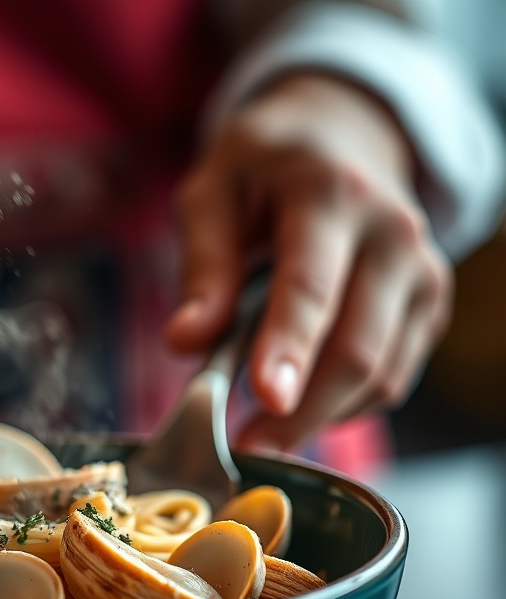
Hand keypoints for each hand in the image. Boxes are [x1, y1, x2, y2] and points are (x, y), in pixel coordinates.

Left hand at [166, 73, 452, 451]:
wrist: (344, 138)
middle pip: (355, 348)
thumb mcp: (211, 193)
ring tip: (263, 432)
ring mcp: (421, 273)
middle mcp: (393, 233)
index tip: (265, 400)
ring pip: (379, 376)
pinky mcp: (429, 307)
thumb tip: (184, 342)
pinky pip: (391, 380)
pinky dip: (343, 407)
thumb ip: (201, 267)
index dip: (289, 349)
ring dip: (319, 418)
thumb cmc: (265, 168)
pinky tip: (301, 401)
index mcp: (330, 195)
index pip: (310, 286)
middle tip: (247, 446)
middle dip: (299, 411)